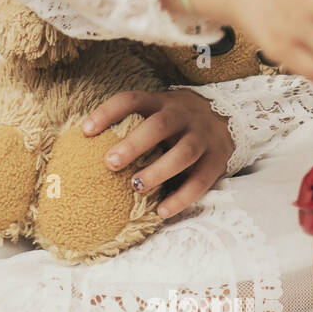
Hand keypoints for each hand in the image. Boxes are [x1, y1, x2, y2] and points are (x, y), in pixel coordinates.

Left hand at [81, 88, 233, 218]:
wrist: (228, 118)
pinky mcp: (218, 160)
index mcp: (161, 102)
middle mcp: (183, 116)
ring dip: (159, 171)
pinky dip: (182, 198)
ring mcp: (203, 137)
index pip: (132, 100)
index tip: (85, 131)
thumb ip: (130, 125)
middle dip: (135, 144)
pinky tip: (161, 211)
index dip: (108, 112)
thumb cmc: (174, 123)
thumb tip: (84, 149)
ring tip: (135, 187)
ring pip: (184, 152)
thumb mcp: (156, 113)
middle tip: (110, 163)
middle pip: (160, 125)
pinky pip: (201, 181)